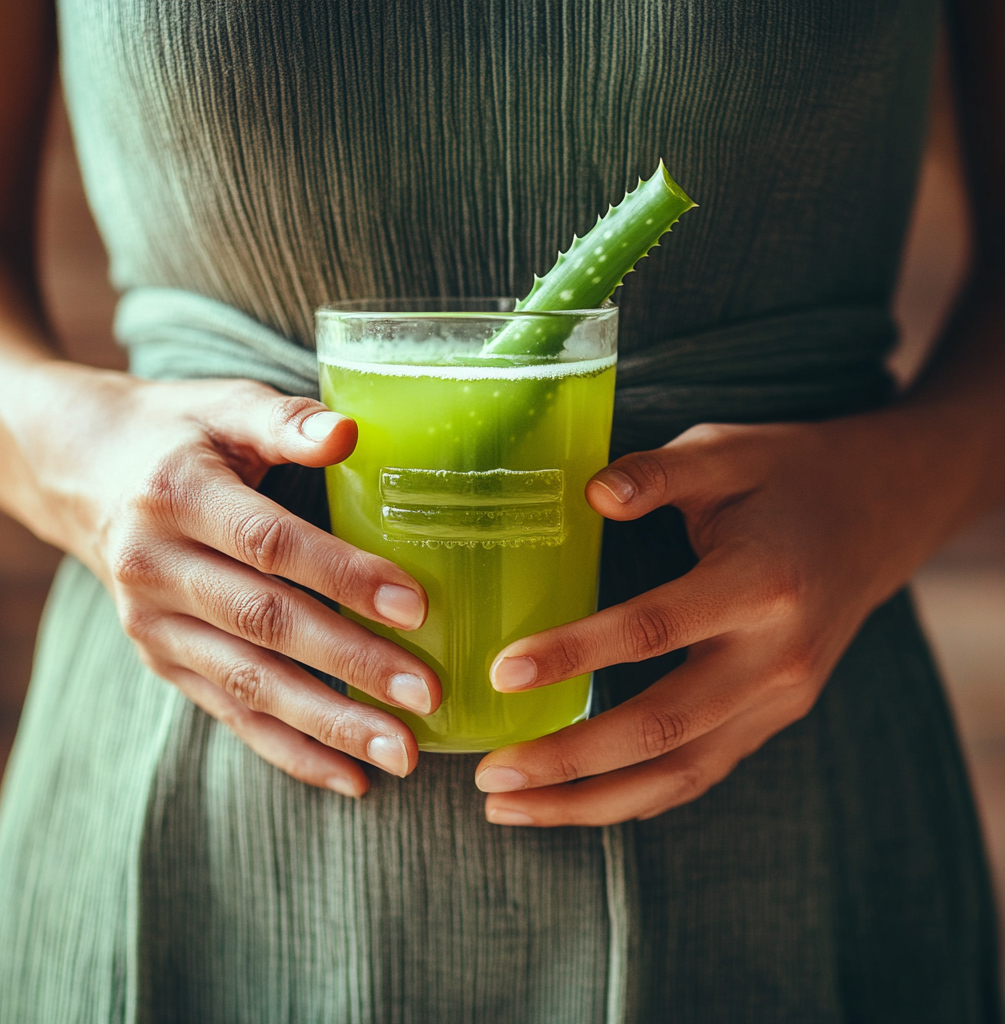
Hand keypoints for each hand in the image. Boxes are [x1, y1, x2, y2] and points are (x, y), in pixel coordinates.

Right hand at [7, 362, 441, 796]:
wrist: (85, 472)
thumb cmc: (179, 433)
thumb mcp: (225, 405)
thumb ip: (285, 420)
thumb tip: (347, 431)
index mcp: (177, 496)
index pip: (270, 544)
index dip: (342, 576)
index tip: (415, 605)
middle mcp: (155, 567)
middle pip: (265, 624)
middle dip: (351, 664)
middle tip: (427, 693)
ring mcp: (153, 625)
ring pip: (250, 684)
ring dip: (330, 724)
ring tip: (402, 754)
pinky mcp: (162, 661)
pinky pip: (230, 713)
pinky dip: (290, 750)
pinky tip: (351, 777)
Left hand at [474, 416, 947, 825]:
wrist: (878, 514)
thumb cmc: (789, 475)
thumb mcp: (726, 451)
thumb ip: (658, 473)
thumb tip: (590, 494)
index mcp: (759, 584)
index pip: (653, 629)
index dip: (574, 655)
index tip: (503, 673)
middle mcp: (777, 657)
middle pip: (662, 727)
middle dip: (570, 758)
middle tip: (489, 774)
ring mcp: (781, 699)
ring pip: (680, 773)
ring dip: (592, 801)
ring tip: (512, 808)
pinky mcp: (774, 717)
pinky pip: (700, 772)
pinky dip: (636, 796)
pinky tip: (577, 803)